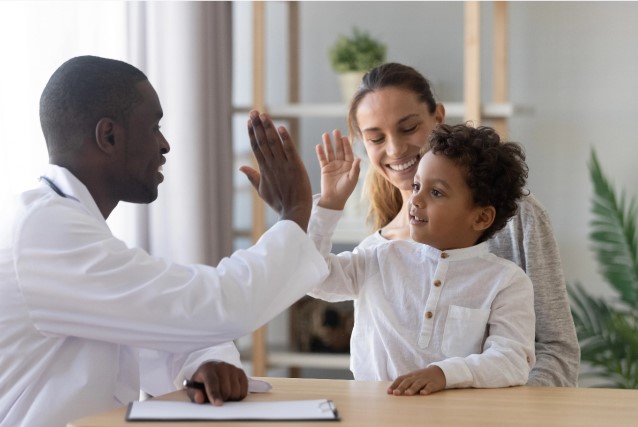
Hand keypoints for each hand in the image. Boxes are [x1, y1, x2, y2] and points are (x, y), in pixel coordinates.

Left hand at [186, 361, 247, 405]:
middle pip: (225, 390)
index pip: (212, 382)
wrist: (213, 369)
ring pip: (235, 392)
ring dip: (230, 398)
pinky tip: (231, 392)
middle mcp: (221, 366)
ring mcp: (232, 368)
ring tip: (223, 394)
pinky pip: (243, 391)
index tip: (218, 404)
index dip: (214, 394)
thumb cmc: (202, 382)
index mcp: (207, 369)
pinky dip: (238, 396)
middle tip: (216, 399)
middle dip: (221, 399)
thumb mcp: (194, 387)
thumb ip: (194, 394)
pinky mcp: (241, 372)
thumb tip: (199, 398)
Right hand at [239, 110, 312, 231]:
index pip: (256, 147)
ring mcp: (283, 165)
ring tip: (263, 115)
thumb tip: (240, 167)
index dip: (252, 133)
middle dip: (257, 126)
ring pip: (274, 143)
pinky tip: (281, 127)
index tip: (249, 121)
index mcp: (264, 169)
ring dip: (268, 128)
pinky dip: (285, 139)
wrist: (294, 212)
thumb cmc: (279, 202)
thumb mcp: (262, 190)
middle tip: (254, 112)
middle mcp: (272, 165)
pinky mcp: (296, 167)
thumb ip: (252, 177)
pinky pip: (290, 150)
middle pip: (263, 142)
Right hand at [316, 129, 360, 210]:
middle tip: (336, 131)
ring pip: (330, 152)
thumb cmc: (345, 190)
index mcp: (349, 165)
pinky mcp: (325, 169)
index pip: (348, 152)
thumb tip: (359, 158)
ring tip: (325, 134)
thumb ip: (355, 169)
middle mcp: (341, 163)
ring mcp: (332, 165)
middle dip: (337, 141)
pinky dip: (320, 152)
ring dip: (328, 144)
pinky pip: (322, 159)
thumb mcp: (352, 179)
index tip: (344, 137)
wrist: (334, 199)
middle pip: (339, 150)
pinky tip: (319, 146)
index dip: (346, 145)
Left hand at [387, 366, 445, 395]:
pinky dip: (426, 389)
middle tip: (395, 393)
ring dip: (412, 388)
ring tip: (407, 393)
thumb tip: (392, 391)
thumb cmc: (423, 377)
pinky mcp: (433, 383)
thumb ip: (404, 383)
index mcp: (410, 375)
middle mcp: (416, 377)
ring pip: (418, 383)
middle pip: (408, 381)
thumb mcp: (413, 378)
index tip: (389, 392)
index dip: (394, 385)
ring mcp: (425, 380)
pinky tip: (423, 393)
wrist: (439, 372)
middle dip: (401, 387)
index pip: (400, 379)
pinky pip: (430, 386)